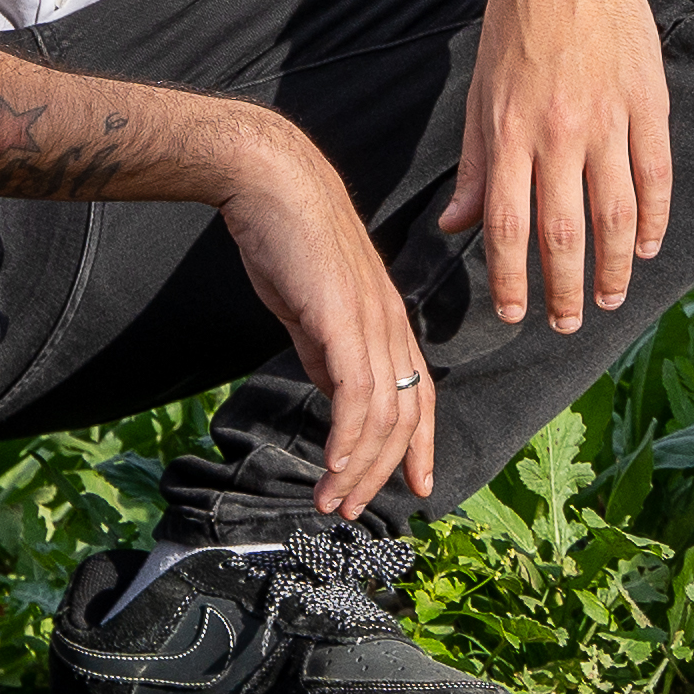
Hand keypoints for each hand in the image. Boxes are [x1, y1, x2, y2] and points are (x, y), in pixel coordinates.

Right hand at [209, 123, 437, 517]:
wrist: (272, 184)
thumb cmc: (290, 240)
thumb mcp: (315, 308)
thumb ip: (328, 352)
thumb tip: (334, 395)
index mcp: (389, 323)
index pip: (420, 397)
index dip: (421, 447)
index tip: (417, 487)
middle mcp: (391, 326)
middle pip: (406, 417)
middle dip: (383, 472)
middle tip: (353, 510)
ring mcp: (371, 323)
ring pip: (382, 415)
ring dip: (357, 468)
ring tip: (333, 502)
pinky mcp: (342, 319)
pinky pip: (355, 392)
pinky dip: (347, 436)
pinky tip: (331, 465)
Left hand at [445, 0, 675, 343]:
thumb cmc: (515, 21)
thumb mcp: (480, 91)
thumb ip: (474, 164)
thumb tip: (456, 227)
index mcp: (508, 130)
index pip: (507, 226)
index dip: (511, 279)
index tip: (515, 314)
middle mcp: (558, 132)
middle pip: (564, 233)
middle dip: (565, 289)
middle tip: (568, 324)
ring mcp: (608, 118)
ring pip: (616, 215)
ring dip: (614, 267)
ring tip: (610, 298)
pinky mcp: (648, 102)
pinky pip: (655, 176)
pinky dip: (654, 219)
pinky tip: (647, 246)